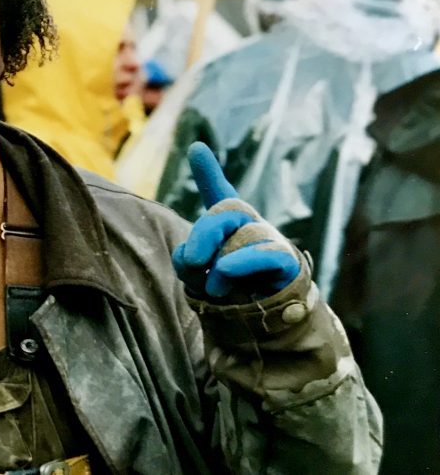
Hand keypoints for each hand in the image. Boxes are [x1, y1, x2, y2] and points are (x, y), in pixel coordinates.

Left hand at [172, 142, 300, 300]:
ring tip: (216, 287)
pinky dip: (241, 263)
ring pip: (240, 239)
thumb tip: (189, 256)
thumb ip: (189, 261)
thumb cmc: (232, 297)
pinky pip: (264, 255)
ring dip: (220, 267)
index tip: (196, 148)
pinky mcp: (288, 264)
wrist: (264, 328)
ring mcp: (271, 242)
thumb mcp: (201, 275)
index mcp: (229, 227)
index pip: (220, 196)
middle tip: (194, 261)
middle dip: (204, 234)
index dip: (208, 173)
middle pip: (226, 211)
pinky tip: (225, 272)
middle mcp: (251, 227)